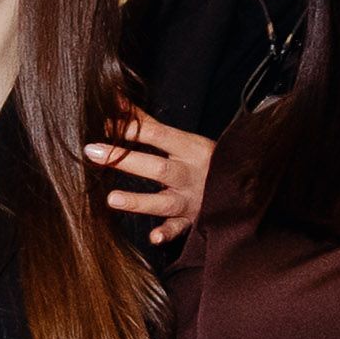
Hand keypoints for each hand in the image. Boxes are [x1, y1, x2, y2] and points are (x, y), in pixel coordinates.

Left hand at [85, 108, 211, 232]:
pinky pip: (181, 230)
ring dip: (139, 201)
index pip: (158, 135)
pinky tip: (153, 238)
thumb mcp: (184, 140)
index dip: (130, 129)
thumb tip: (116, 99)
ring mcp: (194, 200)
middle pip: (158, 167)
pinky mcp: (196, 222)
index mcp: (191, 148)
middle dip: (124, 159)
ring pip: (166, 201)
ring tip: (112, 199)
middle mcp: (192, 174)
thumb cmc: (205, 160)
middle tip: (92, 152)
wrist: (247, 188)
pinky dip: (168, 234)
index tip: (103, 123)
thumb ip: (149, 124)